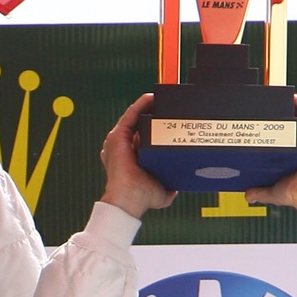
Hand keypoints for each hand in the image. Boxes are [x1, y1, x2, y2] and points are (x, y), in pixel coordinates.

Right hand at [100, 95, 173, 217]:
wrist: (130, 198)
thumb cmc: (142, 198)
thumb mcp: (163, 191)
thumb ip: (170, 186)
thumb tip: (178, 185)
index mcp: (134, 159)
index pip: (146, 138)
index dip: (158, 128)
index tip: (172, 121)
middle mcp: (125, 148)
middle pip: (141, 125)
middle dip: (155, 115)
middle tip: (171, 107)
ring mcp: (120, 141)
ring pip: (136, 118)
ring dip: (149, 107)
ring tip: (165, 99)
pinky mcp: (118, 135)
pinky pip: (130, 114)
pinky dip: (141, 104)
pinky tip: (152, 97)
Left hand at [246, 92, 296, 239]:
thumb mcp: (274, 192)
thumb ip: (260, 191)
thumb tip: (247, 194)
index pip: (295, 139)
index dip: (285, 129)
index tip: (273, 121)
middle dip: (290, 115)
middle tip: (276, 107)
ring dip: (296, 108)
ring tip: (283, 98)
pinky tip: (293, 98)